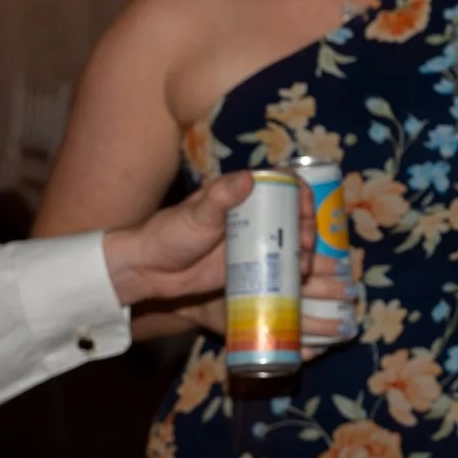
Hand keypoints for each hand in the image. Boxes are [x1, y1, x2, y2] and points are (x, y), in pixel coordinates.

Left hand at [103, 173, 351, 319]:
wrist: (150, 271)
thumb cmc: (168, 234)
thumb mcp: (196, 215)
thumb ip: (221, 198)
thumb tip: (249, 177)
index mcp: (241, 194)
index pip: (282, 183)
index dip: (301, 193)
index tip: (306, 209)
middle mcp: (253, 215)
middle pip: (294, 214)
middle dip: (308, 227)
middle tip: (305, 245)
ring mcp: (253, 241)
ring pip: (291, 240)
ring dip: (304, 252)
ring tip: (304, 267)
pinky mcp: (251, 265)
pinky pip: (279, 265)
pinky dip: (292, 271)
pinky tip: (298, 280)